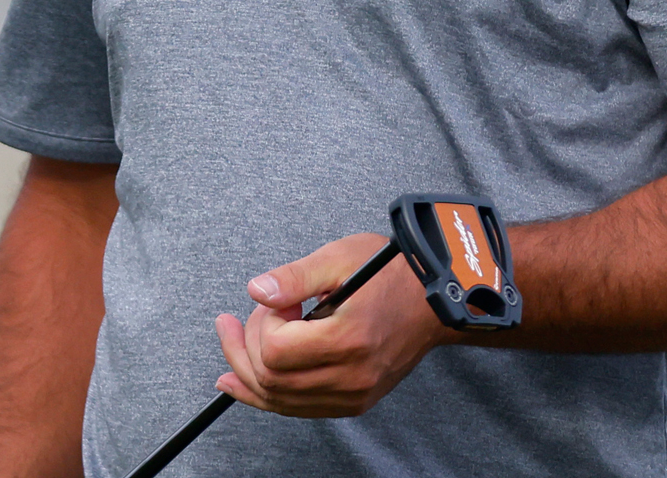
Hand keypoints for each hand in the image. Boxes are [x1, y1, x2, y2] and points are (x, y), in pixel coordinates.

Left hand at [212, 232, 450, 417]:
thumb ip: (294, 277)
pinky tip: (242, 380)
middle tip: (246, 317)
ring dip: (247, 373)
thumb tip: (256, 291)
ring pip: (280, 400)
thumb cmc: (393, 273)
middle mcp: (352, 376)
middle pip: (271, 379)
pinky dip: (268, 395)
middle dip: (244, 346)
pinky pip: (299, 408)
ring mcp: (354, 394)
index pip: (275, 350)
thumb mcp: (340, 258)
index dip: (262, 323)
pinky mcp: (354, 401)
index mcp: (348, 339)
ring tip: (232, 342)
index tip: (279, 302)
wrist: (434, 302)